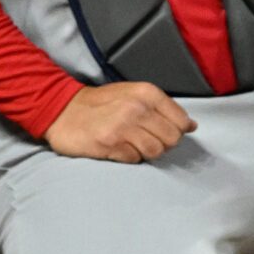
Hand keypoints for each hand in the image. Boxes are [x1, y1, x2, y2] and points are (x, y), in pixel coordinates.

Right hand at [45, 82, 195, 161]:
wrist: (62, 110)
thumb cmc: (102, 103)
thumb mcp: (135, 95)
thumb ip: (163, 108)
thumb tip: (191, 126)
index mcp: (148, 94)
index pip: (181, 121)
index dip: (177, 131)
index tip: (165, 133)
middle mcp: (138, 109)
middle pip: (171, 139)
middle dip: (164, 144)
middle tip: (149, 141)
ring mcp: (123, 127)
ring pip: (156, 151)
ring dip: (148, 153)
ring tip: (135, 146)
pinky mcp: (108, 144)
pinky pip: (134, 159)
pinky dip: (131, 158)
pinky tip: (120, 149)